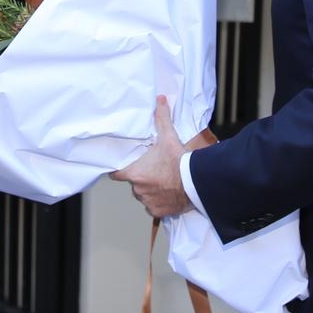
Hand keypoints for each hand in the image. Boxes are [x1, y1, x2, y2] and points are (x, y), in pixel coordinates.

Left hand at [110, 96, 213, 217]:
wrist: (196, 183)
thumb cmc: (179, 162)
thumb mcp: (169, 138)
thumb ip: (162, 118)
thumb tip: (160, 100)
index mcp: (135, 173)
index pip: (115, 173)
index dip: (117, 169)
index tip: (120, 166)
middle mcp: (138, 190)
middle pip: (133, 183)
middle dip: (141, 178)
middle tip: (154, 170)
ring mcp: (148, 202)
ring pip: (144, 196)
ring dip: (150, 190)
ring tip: (163, 181)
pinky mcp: (159, 212)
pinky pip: (154, 208)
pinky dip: (159, 202)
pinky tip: (168, 194)